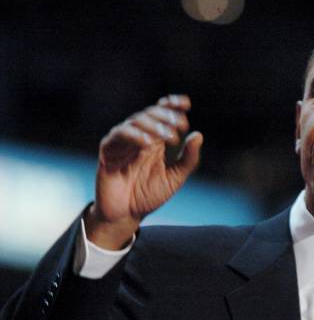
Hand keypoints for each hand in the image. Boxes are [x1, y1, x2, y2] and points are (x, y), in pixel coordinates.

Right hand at [85, 95, 203, 249]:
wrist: (126, 215)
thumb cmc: (149, 196)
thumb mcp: (175, 178)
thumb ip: (188, 159)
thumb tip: (198, 135)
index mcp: (155, 140)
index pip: (162, 114)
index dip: (172, 105)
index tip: (186, 103)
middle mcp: (139, 138)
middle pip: (150, 114)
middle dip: (166, 116)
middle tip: (180, 124)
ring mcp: (123, 143)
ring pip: (135, 121)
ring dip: (154, 125)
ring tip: (168, 136)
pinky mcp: (108, 151)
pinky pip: (118, 136)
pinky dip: (134, 135)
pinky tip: (148, 144)